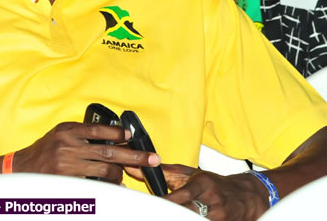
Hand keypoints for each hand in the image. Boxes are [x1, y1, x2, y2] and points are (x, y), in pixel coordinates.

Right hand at [12, 122, 159, 183]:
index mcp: (67, 130)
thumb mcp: (59, 134)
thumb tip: (112, 138)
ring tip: (126, 176)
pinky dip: (107, 185)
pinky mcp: (68, 180)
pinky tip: (115, 185)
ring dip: (119, 174)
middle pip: (108, 151)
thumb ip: (80, 134)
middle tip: (152, 159)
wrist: (21, 167)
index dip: (116, 132)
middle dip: (134, 156)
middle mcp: (68, 145)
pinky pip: (95, 183)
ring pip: (105, 169)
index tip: (130, 135)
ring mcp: (68, 164)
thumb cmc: (43, 151)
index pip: (97, 129)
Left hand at [126, 164, 267, 219]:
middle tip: (157, 214)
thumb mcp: (191, 174)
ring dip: (183, 219)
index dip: (169, 202)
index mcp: (203, 183)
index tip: (156, 205)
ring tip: (165, 216)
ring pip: (196, 220)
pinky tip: (185, 218)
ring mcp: (220, 215)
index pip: (184, 194)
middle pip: (189, 212)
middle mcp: (213, 200)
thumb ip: (164, 173)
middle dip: (173, 214)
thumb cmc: (214, 184)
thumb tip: (136, 166)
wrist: (247, 195)